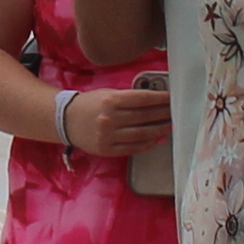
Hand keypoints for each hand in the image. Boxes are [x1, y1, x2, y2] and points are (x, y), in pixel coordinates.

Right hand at [52, 83, 170, 160]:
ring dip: (159, 130)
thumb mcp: (107, 94)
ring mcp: (108, 135)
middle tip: (176, 113)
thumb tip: (155, 100)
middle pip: (144, 117)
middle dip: (163, 115)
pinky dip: (147, 144)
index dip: (160, 99)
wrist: (66, 120)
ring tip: (171, 126)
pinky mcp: (107, 149)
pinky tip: (158, 139)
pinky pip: (133, 148)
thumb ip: (129, 97)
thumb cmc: (91, 104)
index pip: (142, 99)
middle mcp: (110, 118)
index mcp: (110, 100)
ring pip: (141, 134)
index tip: (172, 99)